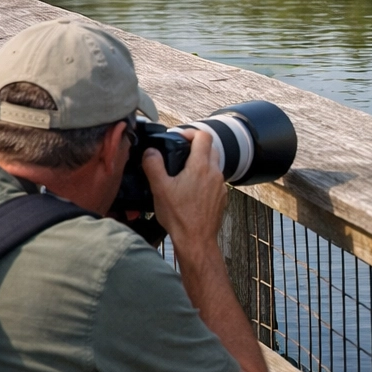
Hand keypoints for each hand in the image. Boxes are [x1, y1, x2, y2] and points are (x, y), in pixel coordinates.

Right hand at [142, 129, 227, 260]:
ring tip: (183, 172)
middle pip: (211, 148)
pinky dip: (205, 178)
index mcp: (200, 166)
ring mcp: (220, 186)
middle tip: (180, 152)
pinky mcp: (221, 198)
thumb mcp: (160, 188)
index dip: (191, 132)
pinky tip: (191, 189)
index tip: (180, 137)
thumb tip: (150, 151)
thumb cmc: (179, 216)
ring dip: (201, 163)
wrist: (196, 240)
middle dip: (196, 146)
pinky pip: (215, 181)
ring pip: (214, 165)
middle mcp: (215, 173)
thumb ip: (153, 165)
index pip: (204, 136)